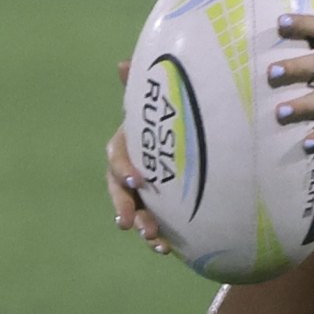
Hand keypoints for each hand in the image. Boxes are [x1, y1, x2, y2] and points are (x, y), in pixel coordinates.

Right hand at [101, 59, 176, 257]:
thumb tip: (123, 64)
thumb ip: (144, 88)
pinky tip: (167, 249)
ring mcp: (144, 192)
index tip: (136, 179)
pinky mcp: (160, 209)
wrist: (196, 141)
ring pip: (135, 211)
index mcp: (129, 143)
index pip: (117, 156)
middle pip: (119, 190)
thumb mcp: (161, 104)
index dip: (123, 167)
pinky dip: (159, 239)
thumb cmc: (173, 119)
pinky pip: (153, 225)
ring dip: (141, 225)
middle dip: (123, 206)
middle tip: (128, 222)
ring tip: (152, 239)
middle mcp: (131, 169)